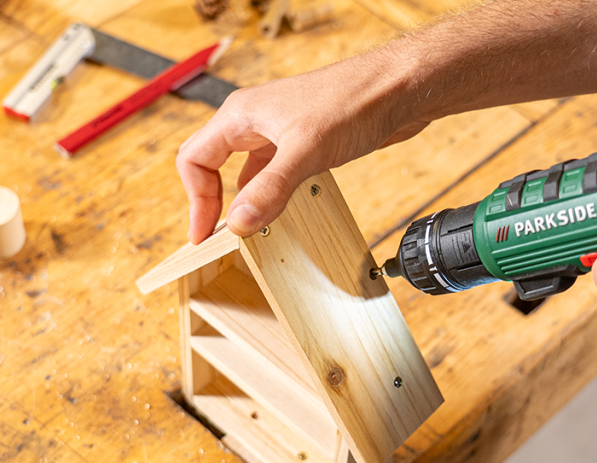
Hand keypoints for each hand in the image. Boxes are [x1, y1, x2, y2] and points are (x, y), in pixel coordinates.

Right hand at [176, 49, 428, 243]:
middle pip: (215, 166)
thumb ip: (270, 188)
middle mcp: (255, 121)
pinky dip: (274, 196)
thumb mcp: (306, 150)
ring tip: (252, 234)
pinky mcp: (305, 142)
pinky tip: (283, 215)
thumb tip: (239, 223)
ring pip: (248, 173)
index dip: (195, 200)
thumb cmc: (354, 100)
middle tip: (222, 240)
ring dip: (248, 202)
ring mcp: (280, 132)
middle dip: (215, 203)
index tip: (204, 235)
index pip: (195, 159)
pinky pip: (276, 174)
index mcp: (242, 115)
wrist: (401, 87)